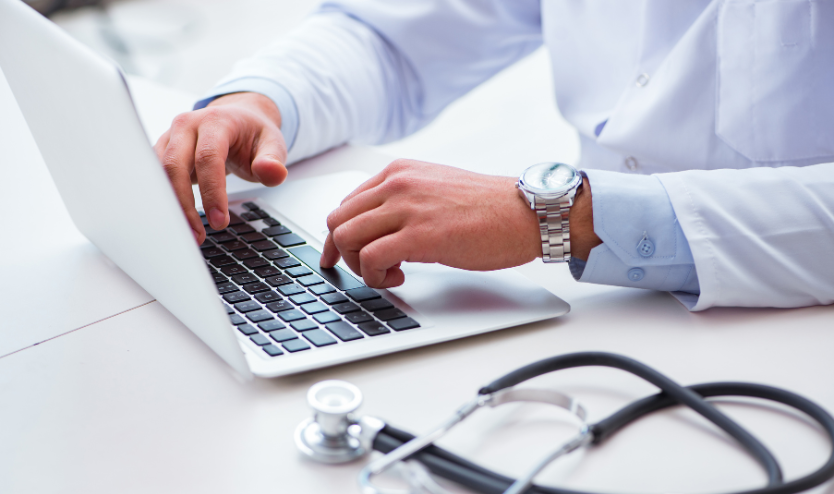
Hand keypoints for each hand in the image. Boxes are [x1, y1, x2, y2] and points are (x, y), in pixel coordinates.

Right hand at [153, 92, 287, 242]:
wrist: (238, 118)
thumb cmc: (253, 134)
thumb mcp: (273, 144)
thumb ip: (273, 161)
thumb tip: (274, 173)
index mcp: (216, 121)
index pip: (208, 157)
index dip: (212, 191)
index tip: (220, 221)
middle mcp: (187, 125)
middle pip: (174, 165)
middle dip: (184, 204)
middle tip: (198, 235)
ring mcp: (170, 137)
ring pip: (159, 173)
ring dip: (171, 206)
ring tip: (188, 234)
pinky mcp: (162, 151)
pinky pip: (156, 177)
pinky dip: (164, 200)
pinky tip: (176, 221)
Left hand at [321, 160, 542, 287]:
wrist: (524, 212)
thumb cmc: (488, 207)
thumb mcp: (435, 190)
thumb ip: (404, 202)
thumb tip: (378, 230)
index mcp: (398, 172)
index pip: (346, 204)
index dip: (341, 236)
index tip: (343, 255)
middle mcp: (396, 184)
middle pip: (338, 221)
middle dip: (344, 253)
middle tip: (366, 270)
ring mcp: (406, 208)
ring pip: (346, 237)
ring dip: (359, 266)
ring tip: (388, 273)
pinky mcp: (419, 235)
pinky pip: (370, 258)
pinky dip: (376, 276)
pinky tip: (399, 278)